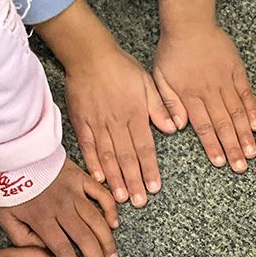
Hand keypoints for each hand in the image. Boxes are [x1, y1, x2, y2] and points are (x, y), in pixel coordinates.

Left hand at [0, 158, 117, 256]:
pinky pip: (103, 195)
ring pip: (97, 221)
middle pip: (84, 238)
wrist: (18, 157)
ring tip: (112, 256)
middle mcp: (61, 207)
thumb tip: (45, 255)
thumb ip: (23, 241)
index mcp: (42, 218)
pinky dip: (111, 210)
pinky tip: (114, 224)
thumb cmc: (13, 188)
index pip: (62, 249)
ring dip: (107, 241)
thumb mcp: (7, 218)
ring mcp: (74, 192)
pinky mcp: (82, 179)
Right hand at [66, 46, 170, 207]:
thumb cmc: (121, 68)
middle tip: (138, 201)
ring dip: (115, 178)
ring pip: (108, 156)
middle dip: (133, 181)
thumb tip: (173, 128)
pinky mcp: (81, 122)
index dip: (149, 169)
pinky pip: (88, 146)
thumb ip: (160, 107)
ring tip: (120, 197)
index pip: (145, 148)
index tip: (154, 188)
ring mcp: (98, 124)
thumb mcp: (148, 83)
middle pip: (127, 157)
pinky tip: (98, 178)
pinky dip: (92, 162)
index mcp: (136, 115)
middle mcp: (117, 123)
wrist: (89, 54)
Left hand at [155, 25, 255, 172]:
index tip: (220, 162)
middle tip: (242, 166)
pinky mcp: (237, 71)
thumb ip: (168, 104)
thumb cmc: (172, 50)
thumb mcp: (159, 78)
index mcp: (190, 96)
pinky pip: (246, 94)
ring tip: (252, 152)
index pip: (203, 127)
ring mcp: (225, 81)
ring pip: (237, 113)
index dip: (213, 146)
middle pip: (223, 125)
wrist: (189, 21)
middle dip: (233, 148)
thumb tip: (177, 126)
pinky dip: (252, 110)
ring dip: (245, 134)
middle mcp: (210, 92)